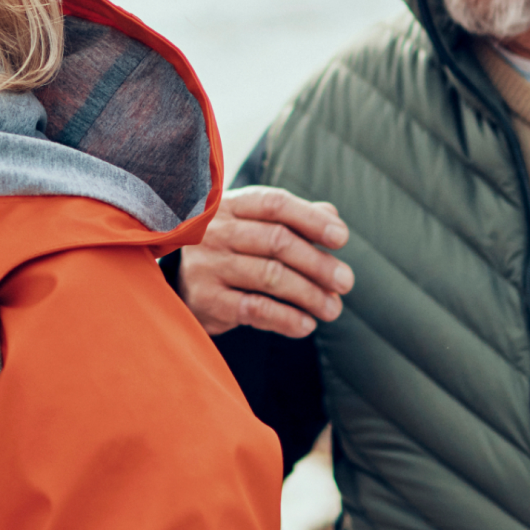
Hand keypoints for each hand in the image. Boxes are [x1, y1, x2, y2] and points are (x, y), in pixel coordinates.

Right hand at [180, 185, 352, 336]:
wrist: (184, 285)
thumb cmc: (231, 249)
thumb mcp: (256, 225)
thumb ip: (294, 219)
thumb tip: (333, 218)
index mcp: (230, 205)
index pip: (276, 204)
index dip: (312, 220)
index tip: (342, 239)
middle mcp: (215, 231)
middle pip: (277, 241)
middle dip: (318, 263)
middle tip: (345, 282)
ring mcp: (208, 265)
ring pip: (270, 276)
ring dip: (310, 295)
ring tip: (332, 309)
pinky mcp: (207, 300)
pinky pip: (256, 309)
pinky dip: (287, 319)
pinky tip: (306, 325)